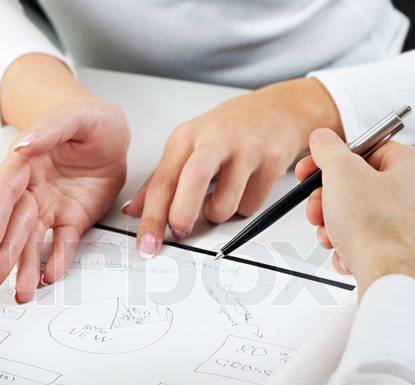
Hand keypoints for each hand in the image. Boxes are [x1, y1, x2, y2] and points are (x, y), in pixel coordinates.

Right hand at [0, 98, 129, 301]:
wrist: (113, 132)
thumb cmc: (90, 119)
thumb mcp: (74, 117)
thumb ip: (49, 131)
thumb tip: (24, 144)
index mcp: (24, 162)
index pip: (5, 193)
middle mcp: (32, 189)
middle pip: (15, 225)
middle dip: (5, 253)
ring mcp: (50, 207)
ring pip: (34, 241)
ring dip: (25, 267)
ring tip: (22, 291)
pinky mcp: (71, 219)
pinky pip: (62, 244)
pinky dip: (56, 261)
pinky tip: (49, 278)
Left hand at [122, 77, 340, 257]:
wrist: (280, 109)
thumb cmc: (228, 130)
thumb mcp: (187, 146)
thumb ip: (160, 180)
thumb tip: (134, 210)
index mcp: (186, 137)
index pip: (161, 182)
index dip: (151, 219)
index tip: (146, 244)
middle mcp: (215, 139)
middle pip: (191, 183)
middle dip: (182, 217)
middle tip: (180, 231)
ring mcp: (247, 149)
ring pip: (224, 206)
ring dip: (218, 214)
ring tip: (221, 196)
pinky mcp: (273, 162)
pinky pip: (251, 206)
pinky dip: (244, 207)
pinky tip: (244, 186)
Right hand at [295, 129, 414, 296]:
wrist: (392, 279)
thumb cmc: (378, 231)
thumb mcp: (341, 175)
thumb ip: (329, 151)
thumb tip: (323, 140)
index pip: (366, 150)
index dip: (332, 161)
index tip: (312, 170)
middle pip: (361, 185)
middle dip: (330, 201)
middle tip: (319, 210)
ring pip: (363, 215)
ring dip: (336, 225)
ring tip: (332, 235)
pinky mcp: (407, 248)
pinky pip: (371, 238)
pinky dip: (352, 244)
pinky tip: (346, 251)